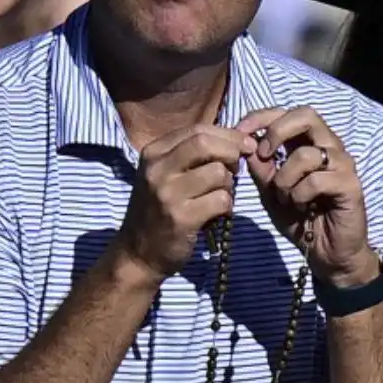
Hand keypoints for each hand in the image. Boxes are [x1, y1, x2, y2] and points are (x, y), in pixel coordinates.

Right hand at [113, 124, 246, 282]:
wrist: (137, 253)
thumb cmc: (158, 209)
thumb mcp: (164, 174)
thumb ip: (192, 154)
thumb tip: (237, 140)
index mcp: (153, 153)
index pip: (198, 130)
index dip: (227, 135)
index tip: (244, 145)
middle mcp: (157, 169)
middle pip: (206, 143)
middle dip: (232, 152)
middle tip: (237, 168)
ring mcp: (168, 194)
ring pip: (218, 173)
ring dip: (229, 185)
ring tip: (220, 196)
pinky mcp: (181, 218)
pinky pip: (221, 200)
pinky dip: (227, 206)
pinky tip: (217, 214)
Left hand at [236, 107, 372, 287]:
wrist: (326, 254)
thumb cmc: (300, 218)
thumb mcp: (270, 191)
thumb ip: (261, 168)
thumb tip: (246, 144)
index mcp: (309, 142)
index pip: (287, 112)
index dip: (261, 117)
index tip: (239, 131)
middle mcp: (329, 147)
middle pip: (306, 115)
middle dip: (276, 132)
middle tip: (263, 156)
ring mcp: (343, 164)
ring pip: (306, 154)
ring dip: (284, 177)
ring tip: (285, 197)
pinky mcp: (351, 185)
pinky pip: (316, 180)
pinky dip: (299, 194)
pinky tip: (302, 207)